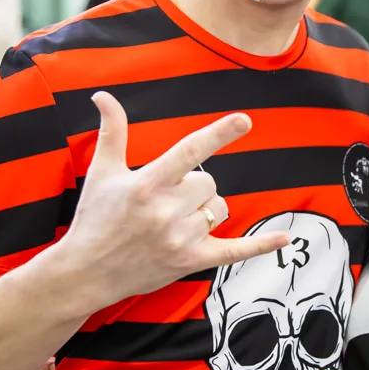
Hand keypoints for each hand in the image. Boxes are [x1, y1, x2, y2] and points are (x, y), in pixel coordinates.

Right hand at [57, 93, 288, 311]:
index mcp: (147, 184)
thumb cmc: (93, 219)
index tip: (244, 120)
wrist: (84, 273)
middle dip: (195, 185)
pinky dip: (261, 245)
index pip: (190, 151)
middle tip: (168, 200)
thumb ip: (112, 132)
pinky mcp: (190, 261)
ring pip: (220, 208)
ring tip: (177, 221)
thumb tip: (102, 96)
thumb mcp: (102, 173)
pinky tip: (284, 238)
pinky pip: (235, 250)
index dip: (219, 133)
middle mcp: (166, 210)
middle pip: (209, 182)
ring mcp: (181, 238)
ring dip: (208, 209)